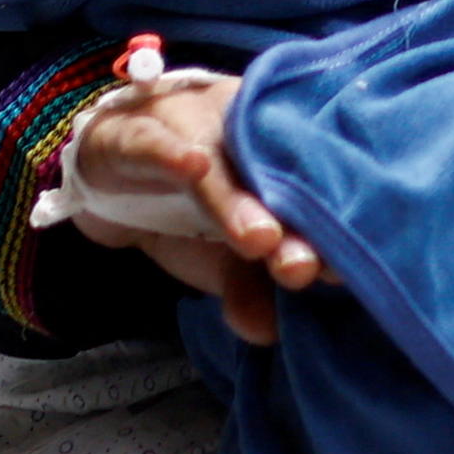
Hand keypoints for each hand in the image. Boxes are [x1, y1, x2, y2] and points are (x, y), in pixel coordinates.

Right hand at [64, 73, 341, 345]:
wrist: (110, 167)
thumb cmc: (185, 208)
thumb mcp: (217, 259)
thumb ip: (245, 290)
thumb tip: (269, 330)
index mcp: (277, 152)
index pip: (313, 184)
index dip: (332, 226)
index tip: (343, 275)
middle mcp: (242, 129)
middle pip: (273, 170)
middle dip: (293, 221)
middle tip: (304, 268)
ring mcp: (190, 124)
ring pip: (218, 159)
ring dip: (236, 199)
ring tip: (259, 239)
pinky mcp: (134, 132)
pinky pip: (152, 140)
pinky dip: (170, 153)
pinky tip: (192, 165)